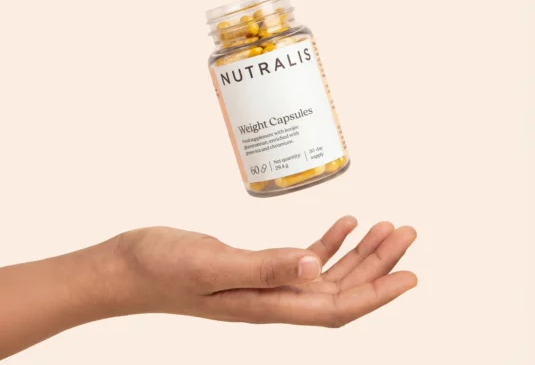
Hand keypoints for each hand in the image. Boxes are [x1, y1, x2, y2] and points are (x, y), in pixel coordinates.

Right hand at [109, 216, 417, 327]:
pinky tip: (344, 226)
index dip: (377, 294)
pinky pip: (303, 261)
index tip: (411, 276)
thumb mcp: (213, 262)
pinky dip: (329, 243)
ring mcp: (263, 286)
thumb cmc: (160, 267)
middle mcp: (272, 300)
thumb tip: (316, 266)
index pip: (336, 307)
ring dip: (360, 254)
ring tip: (387, 227)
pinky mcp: (252, 270)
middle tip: (407, 234)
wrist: (123, 269)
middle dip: (379, 266)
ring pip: (327, 276)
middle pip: (341, 291)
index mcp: (267, 304)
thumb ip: (265, 266)